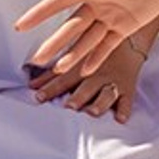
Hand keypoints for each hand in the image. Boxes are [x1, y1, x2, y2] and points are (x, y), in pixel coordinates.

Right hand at [15, 0, 158, 83]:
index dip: (39, 13)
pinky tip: (84, 70)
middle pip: (70, 27)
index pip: (59, 2)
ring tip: (58, 69)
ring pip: (86, 40)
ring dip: (73, 54)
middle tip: (37, 59)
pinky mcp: (125, 27)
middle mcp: (96, 4)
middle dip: (54, 43)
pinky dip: (96, 57)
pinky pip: (107, 46)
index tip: (20, 25)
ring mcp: (109, 17)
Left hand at [32, 33, 149, 121]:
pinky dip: (125, 109)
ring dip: (100, 103)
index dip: (51, 88)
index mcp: (81, 69)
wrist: (129, 40)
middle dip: (78, 96)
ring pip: (106, 93)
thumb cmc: (95, 52)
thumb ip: (53, 74)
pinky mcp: (127, 87)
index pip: (63, 80)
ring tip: (93, 112)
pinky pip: (128, 99)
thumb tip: (30, 84)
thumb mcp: (75, 59)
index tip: (38, 97)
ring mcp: (113, 82)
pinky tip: (121, 118)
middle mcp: (97, 76)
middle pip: (86, 87)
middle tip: (70, 106)